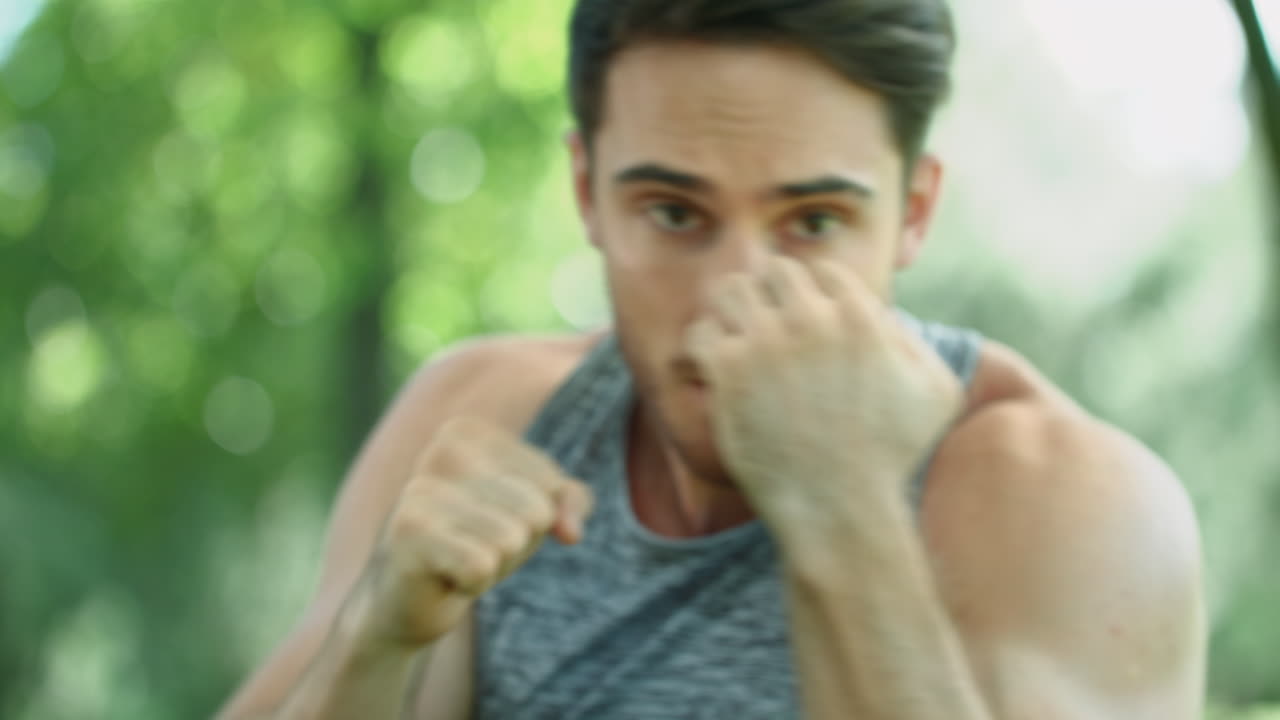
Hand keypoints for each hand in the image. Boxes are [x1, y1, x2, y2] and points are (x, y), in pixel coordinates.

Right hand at [349, 417, 593, 649]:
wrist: (403, 600)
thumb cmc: (473, 543)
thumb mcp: (532, 514)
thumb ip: (570, 502)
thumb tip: (571, 531)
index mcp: (468, 432)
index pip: (551, 483)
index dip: (533, 519)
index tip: (488, 523)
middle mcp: (442, 450)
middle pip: (535, 511)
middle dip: (516, 544)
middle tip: (472, 547)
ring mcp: (420, 488)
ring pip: (512, 539)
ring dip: (494, 564)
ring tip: (458, 560)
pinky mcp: (408, 532)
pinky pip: (483, 566)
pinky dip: (473, 584)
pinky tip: (444, 577)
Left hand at [684, 257, 962, 527]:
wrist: (840, 510)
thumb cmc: (889, 458)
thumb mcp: (937, 394)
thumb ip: (916, 341)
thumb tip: (882, 314)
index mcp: (859, 317)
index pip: (821, 272)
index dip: (812, 297)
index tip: (803, 327)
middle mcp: (811, 320)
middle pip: (774, 272)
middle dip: (771, 298)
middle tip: (766, 332)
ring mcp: (765, 343)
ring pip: (731, 290)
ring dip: (733, 312)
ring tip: (737, 342)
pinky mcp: (729, 371)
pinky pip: (700, 333)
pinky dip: (705, 347)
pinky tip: (717, 371)